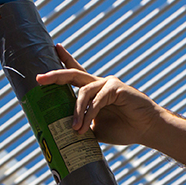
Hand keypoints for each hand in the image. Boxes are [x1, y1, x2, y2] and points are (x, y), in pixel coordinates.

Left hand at [36, 45, 162, 145]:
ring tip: (74, 129)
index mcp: (94, 91)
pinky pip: (96, 100)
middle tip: (39, 79)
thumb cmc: (124, 129)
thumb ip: (82, 127)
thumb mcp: (95, 130)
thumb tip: (63, 136)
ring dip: (76, 112)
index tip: (54, 48)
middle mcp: (100, 84)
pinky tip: (84, 125)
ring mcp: (108, 84)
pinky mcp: (116, 88)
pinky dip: (88, 114)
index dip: (65, 60)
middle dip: (55, 75)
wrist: (146, 130)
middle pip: (73, 74)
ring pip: (83, 92)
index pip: (76, 73)